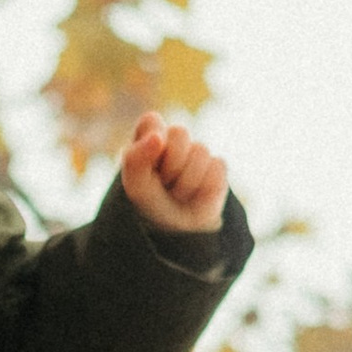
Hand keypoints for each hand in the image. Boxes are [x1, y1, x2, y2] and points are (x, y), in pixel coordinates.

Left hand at [119, 115, 228, 236]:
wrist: (176, 230)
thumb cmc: (150, 203)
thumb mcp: (134, 185)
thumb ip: (136, 159)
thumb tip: (157, 138)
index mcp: (148, 136)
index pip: (152, 121)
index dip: (152, 143)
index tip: (149, 166)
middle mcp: (173, 139)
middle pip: (179, 132)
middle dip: (171, 164)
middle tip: (164, 183)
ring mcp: (197, 151)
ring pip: (200, 151)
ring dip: (186, 181)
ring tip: (179, 193)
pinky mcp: (217, 166)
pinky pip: (216, 168)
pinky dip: (204, 188)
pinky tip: (197, 195)